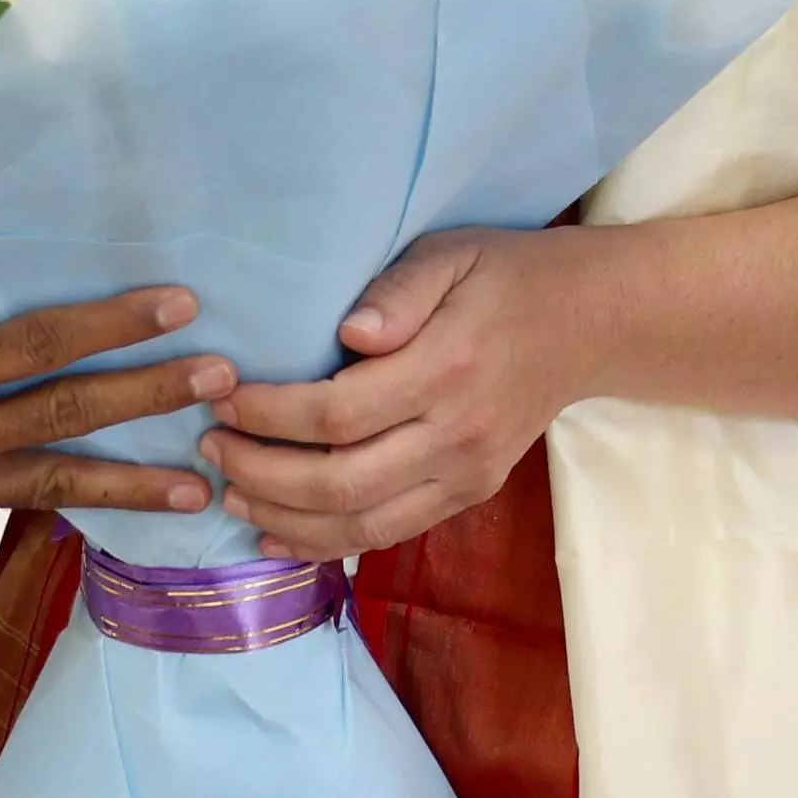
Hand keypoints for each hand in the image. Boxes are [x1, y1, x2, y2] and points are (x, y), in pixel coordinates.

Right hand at [0, 287, 229, 546]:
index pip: (36, 347)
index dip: (110, 324)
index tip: (174, 305)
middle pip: (66, 418)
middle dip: (149, 399)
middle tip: (222, 382)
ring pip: (52, 482)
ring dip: (132, 482)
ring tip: (201, 488)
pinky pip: (7, 502)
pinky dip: (62, 499)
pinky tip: (104, 504)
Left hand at [200, 230, 586, 559]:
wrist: (586, 324)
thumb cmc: (502, 276)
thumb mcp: (450, 254)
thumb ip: (399, 290)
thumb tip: (348, 331)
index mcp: (446, 368)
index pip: (338, 413)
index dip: (270, 415)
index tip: (223, 398)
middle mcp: (457, 435)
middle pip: (343, 482)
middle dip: (263, 472)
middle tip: (210, 446)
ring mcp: (466, 476)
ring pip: (363, 524)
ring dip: (287, 518)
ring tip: (231, 493)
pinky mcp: (468, 496)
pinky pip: (390, 534)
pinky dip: (329, 544)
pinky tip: (280, 535)